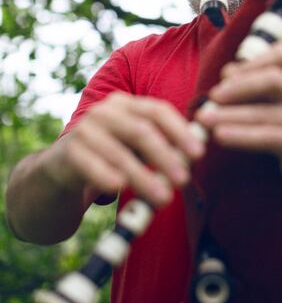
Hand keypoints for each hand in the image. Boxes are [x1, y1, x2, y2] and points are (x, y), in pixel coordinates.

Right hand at [51, 92, 204, 206]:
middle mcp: (105, 111)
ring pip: (119, 153)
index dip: (180, 131)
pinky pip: (91, 165)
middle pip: (141, 131)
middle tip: (183, 180)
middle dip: (165, 157)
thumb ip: (162, 146)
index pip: (157, 110)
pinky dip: (106, 176)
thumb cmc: (110, 154)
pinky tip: (119, 188)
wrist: (62, 167)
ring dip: (143, 177)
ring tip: (163, 198)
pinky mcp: (68, 152)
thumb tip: (195, 155)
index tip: (199, 153)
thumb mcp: (135, 145)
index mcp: (126, 104)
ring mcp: (84, 129)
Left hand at [195, 42, 281, 192]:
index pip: (280, 55)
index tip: (225, 74)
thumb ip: (257, 85)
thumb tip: (225, 73)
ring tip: (205, 119)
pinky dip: (241, 136)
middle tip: (212, 96)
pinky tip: (221, 137)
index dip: (251, 62)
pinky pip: (269, 138)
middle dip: (238, 86)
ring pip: (265, 113)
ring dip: (231, 115)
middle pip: (273, 79)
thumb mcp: (280, 100)